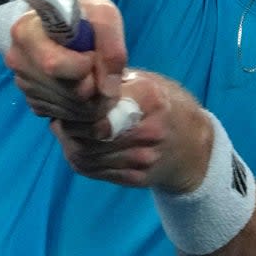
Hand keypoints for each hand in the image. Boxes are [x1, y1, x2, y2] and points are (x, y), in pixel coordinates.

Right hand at [3, 0, 126, 124]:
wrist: (64, 14)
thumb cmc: (82, 9)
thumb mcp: (103, 14)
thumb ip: (111, 47)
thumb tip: (108, 89)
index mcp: (26, 33)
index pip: (55, 66)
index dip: (87, 67)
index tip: (95, 53)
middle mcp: (18, 61)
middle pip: (66, 93)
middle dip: (95, 89)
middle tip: (105, 71)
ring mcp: (23, 83)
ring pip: (67, 110)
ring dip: (92, 101)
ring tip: (97, 77)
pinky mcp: (32, 99)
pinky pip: (62, 116)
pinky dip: (80, 108)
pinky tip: (84, 85)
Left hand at [49, 70, 212, 189]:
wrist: (194, 146)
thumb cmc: (165, 105)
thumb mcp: (147, 81)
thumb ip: (113, 79)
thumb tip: (74, 76)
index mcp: (150, 98)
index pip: (98, 106)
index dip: (76, 104)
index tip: (68, 99)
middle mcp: (148, 130)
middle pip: (89, 133)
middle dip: (68, 124)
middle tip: (61, 115)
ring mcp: (143, 158)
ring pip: (85, 154)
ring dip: (69, 142)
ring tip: (68, 129)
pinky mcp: (136, 178)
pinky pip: (93, 170)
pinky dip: (79, 157)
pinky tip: (80, 145)